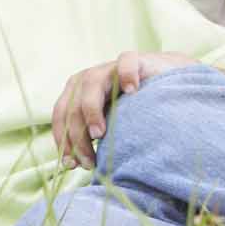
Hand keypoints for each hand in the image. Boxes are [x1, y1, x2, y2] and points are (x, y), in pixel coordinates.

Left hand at [50, 51, 200, 169]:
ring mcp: (109, 68)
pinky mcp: (134, 60)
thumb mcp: (110, 123)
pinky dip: (126, 75)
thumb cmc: (134, 107)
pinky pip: (126, 62)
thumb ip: (93, 137)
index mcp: (76, 93)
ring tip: (100, 134)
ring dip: (91, 111)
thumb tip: (75, 165)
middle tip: (89, 161)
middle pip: (73, 105)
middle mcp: (88, 79)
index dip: (63, 140)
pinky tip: (133, 90)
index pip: (60, 116)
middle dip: (77, 136)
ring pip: (91, 84)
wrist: (164, 81)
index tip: (71, 165)